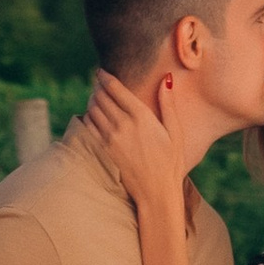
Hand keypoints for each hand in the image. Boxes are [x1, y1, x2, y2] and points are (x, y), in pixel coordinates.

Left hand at [84, 66, 192, 217]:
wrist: (156, 193)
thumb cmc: (170, 162)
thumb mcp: (175, 132)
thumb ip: (168, 104)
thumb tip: (166, 78)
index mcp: (141, 116)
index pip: (115, 88)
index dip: (105, 77)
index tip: (101, 71)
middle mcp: (123, 125)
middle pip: (101, 96)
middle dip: (98, 86)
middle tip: (98, 82)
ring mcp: (111, 138)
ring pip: (92, 109)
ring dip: (92, 100)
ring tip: (95, 96)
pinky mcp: (104, 150)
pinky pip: (89, 126)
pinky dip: (88, 116)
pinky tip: (94, 115)